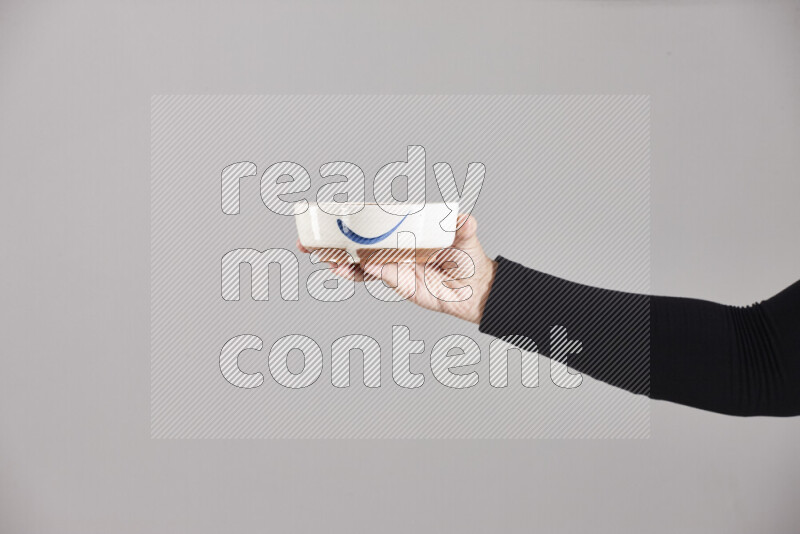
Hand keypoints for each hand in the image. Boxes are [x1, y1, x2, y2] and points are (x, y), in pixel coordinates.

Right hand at [296, 214, 496, 323]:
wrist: (476, 289)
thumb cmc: (469, 259)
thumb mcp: (466, 238)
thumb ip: (464, 228)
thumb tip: (467, 219)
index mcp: (406, 233)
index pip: (375, 224)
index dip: (352, 222)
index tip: (329, 217)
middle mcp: (395, 248)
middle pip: (359, 243)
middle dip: (333, 243)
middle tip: (309, 241)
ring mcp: (394, 266)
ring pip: (360, 262)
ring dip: (340, 260)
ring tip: (324, 257)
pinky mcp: (397, 282)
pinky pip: (374, 278)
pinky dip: (359, 274)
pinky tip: (346, 270)